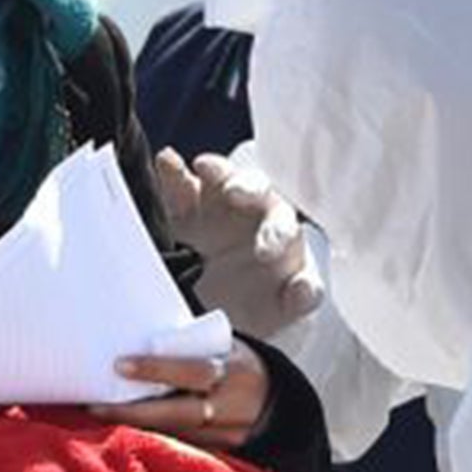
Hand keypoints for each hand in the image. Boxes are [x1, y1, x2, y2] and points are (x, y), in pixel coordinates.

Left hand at [89, 347, 271, 450]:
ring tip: (99, 416)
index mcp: (234, 372)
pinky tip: (123, 433)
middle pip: (178, 414)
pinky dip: (154, 440)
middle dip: (133, 412)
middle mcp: (231, 408)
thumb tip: (140, 331)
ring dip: (136, 427)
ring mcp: (227, 436)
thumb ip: (192, 346)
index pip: (193, 371)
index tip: (119, 365)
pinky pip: (182, 447)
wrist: (278, 402)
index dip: (156, 369)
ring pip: (175, 435)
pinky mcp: (222, 454)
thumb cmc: (238, 365)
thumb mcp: (227, 348)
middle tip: (95, 406)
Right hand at [155, 147, 322, 339]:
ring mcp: (226, 209)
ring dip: (217, 171)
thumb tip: (304, 290)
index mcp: (284, 242)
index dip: (277, 233)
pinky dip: (175, 174)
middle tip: (235, 193)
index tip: (264, 249)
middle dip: (249, 188)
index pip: (286, 229)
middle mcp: (260, 217)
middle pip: (258, 190)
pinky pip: (184, 187)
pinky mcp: (190, 210)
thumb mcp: (278, 310)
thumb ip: (297, 300)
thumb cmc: (259, 304)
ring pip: (225, 180)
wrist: (220, 305)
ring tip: (204, 167)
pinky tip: (168, 162)